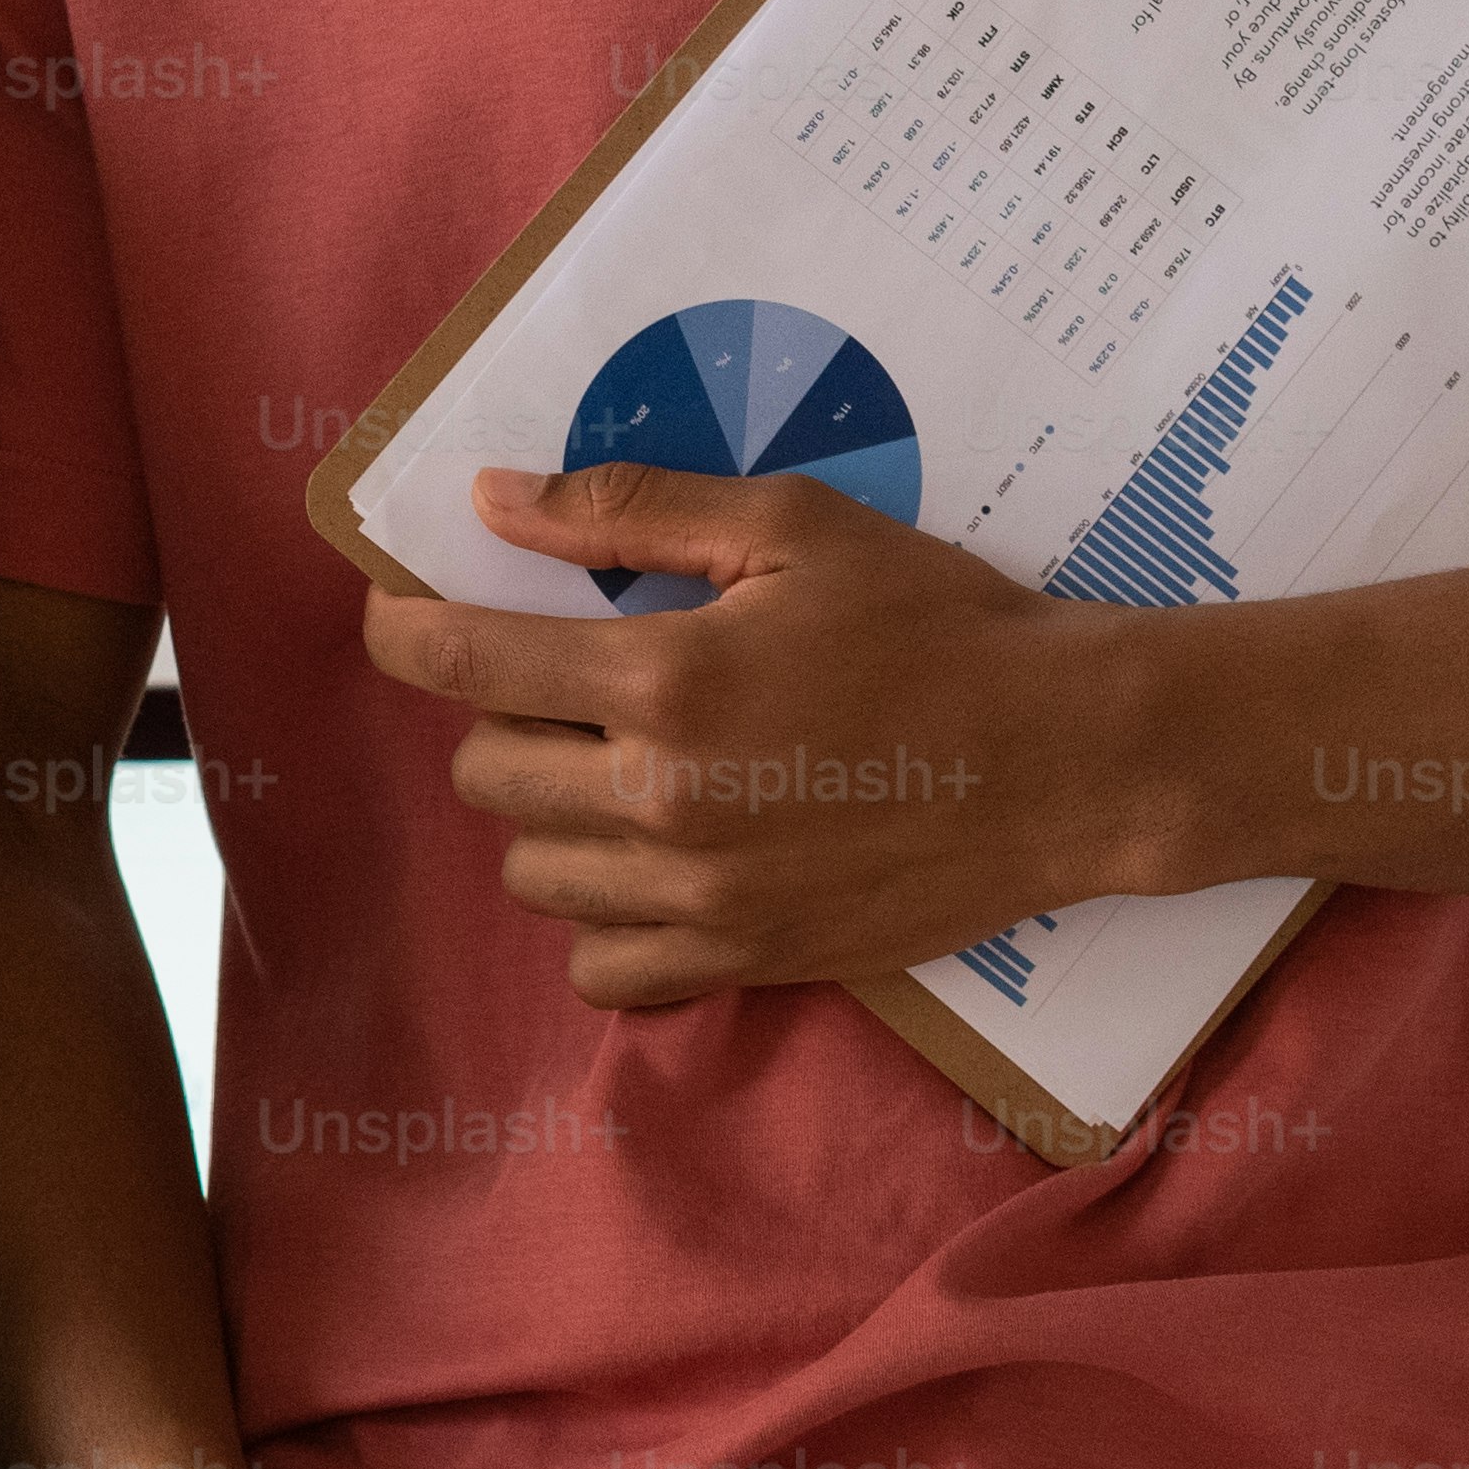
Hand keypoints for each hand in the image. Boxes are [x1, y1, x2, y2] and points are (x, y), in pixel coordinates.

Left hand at [375, 466, 1149, 1007]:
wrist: (1068, 759)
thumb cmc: (938, 624)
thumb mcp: (792, 528)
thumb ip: (630, 511)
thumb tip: (493, 499)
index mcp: (664, 680)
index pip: (463, 663)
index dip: (404, 630)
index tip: (400, 615)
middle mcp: (661, 802)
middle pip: (485, 772)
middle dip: (504, 715)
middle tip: (573, 679)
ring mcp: (700, 897)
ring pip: (533, 871)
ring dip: (550, 812)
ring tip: (621, 765)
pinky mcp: (745, 959)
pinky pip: (603, 969)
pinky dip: (604, 919)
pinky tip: (654, 862)